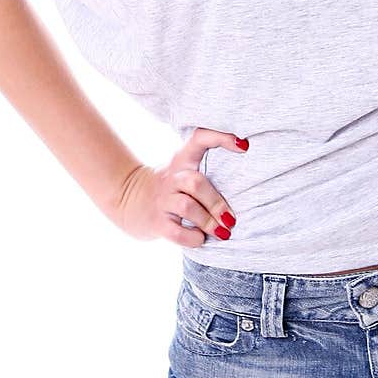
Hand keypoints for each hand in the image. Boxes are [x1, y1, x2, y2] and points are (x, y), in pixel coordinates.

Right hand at [110, 127, 249, 245]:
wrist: (127, 199)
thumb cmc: (171, 186)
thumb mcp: (183, 168)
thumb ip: (208, 169)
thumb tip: (250, 185)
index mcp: (182, 159)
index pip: (200, 138)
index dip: (222, 138)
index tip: (244, 146)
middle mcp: (172, 177)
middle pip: (196, 183)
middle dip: (217, 203)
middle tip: (231, 219)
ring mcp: (162, 200)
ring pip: (187, 207)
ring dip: (208, 222)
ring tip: (222, 233)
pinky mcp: (156, 222)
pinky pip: (175, 232)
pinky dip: (192, 238)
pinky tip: (201, 239)